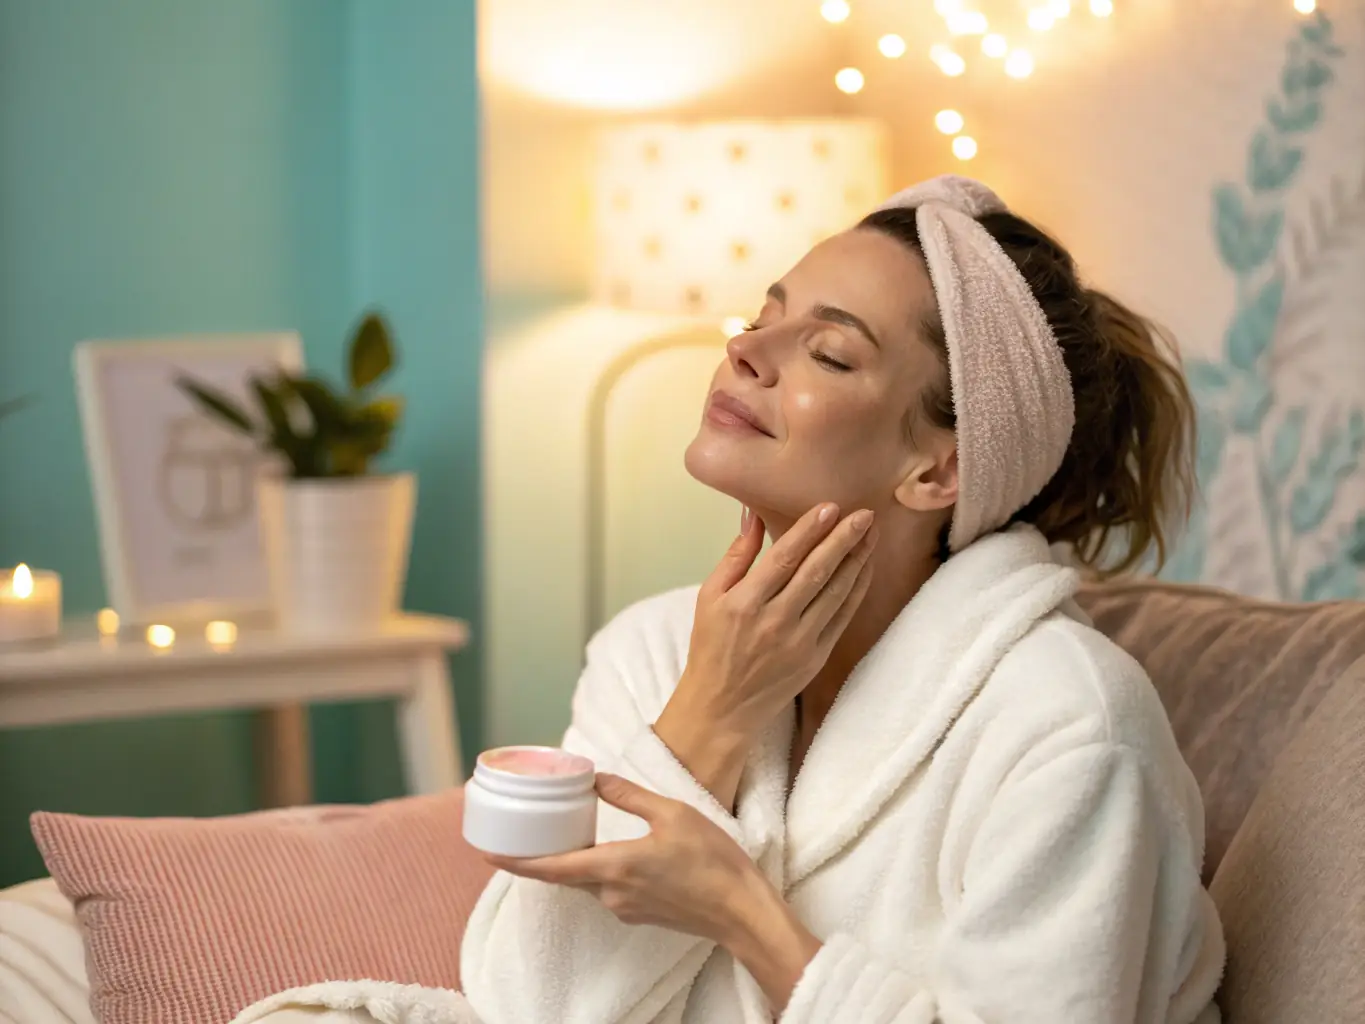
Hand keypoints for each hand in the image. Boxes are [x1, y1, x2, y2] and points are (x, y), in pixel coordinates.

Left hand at [485, 773, 761, 942]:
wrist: (741, 910)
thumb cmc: (712, 861)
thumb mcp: (672, 814)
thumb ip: (630, 796)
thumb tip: (597, 779)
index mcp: (613, 867)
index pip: (550, 868)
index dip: (516, 862)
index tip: (487, 853)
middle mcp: (610, 893)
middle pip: (564, 874)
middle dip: (542, 855)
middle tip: (525, 831)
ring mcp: (624, 908)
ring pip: (587, 880)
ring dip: (575, 860)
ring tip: (568, 833)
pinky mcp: (640, 914)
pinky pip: (607, 889)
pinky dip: (599, 869)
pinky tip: (612, 850)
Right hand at [654, 503, 876, 805]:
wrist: (721, 708)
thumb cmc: (711, 647)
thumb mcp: (709, 597)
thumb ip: (735, 556)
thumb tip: (753, 516)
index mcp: (744, 603)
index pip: (783, 558)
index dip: (809, 531)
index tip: (830, 507)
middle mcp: (774, 622)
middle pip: (816, 572)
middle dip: (843, 539)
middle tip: (865, 514)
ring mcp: (799, 642)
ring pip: (835, 593)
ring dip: (856, 561)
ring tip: (871, 534)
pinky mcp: (816, 658)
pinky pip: (842, 618)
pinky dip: (856, 591)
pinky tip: (865, 568)